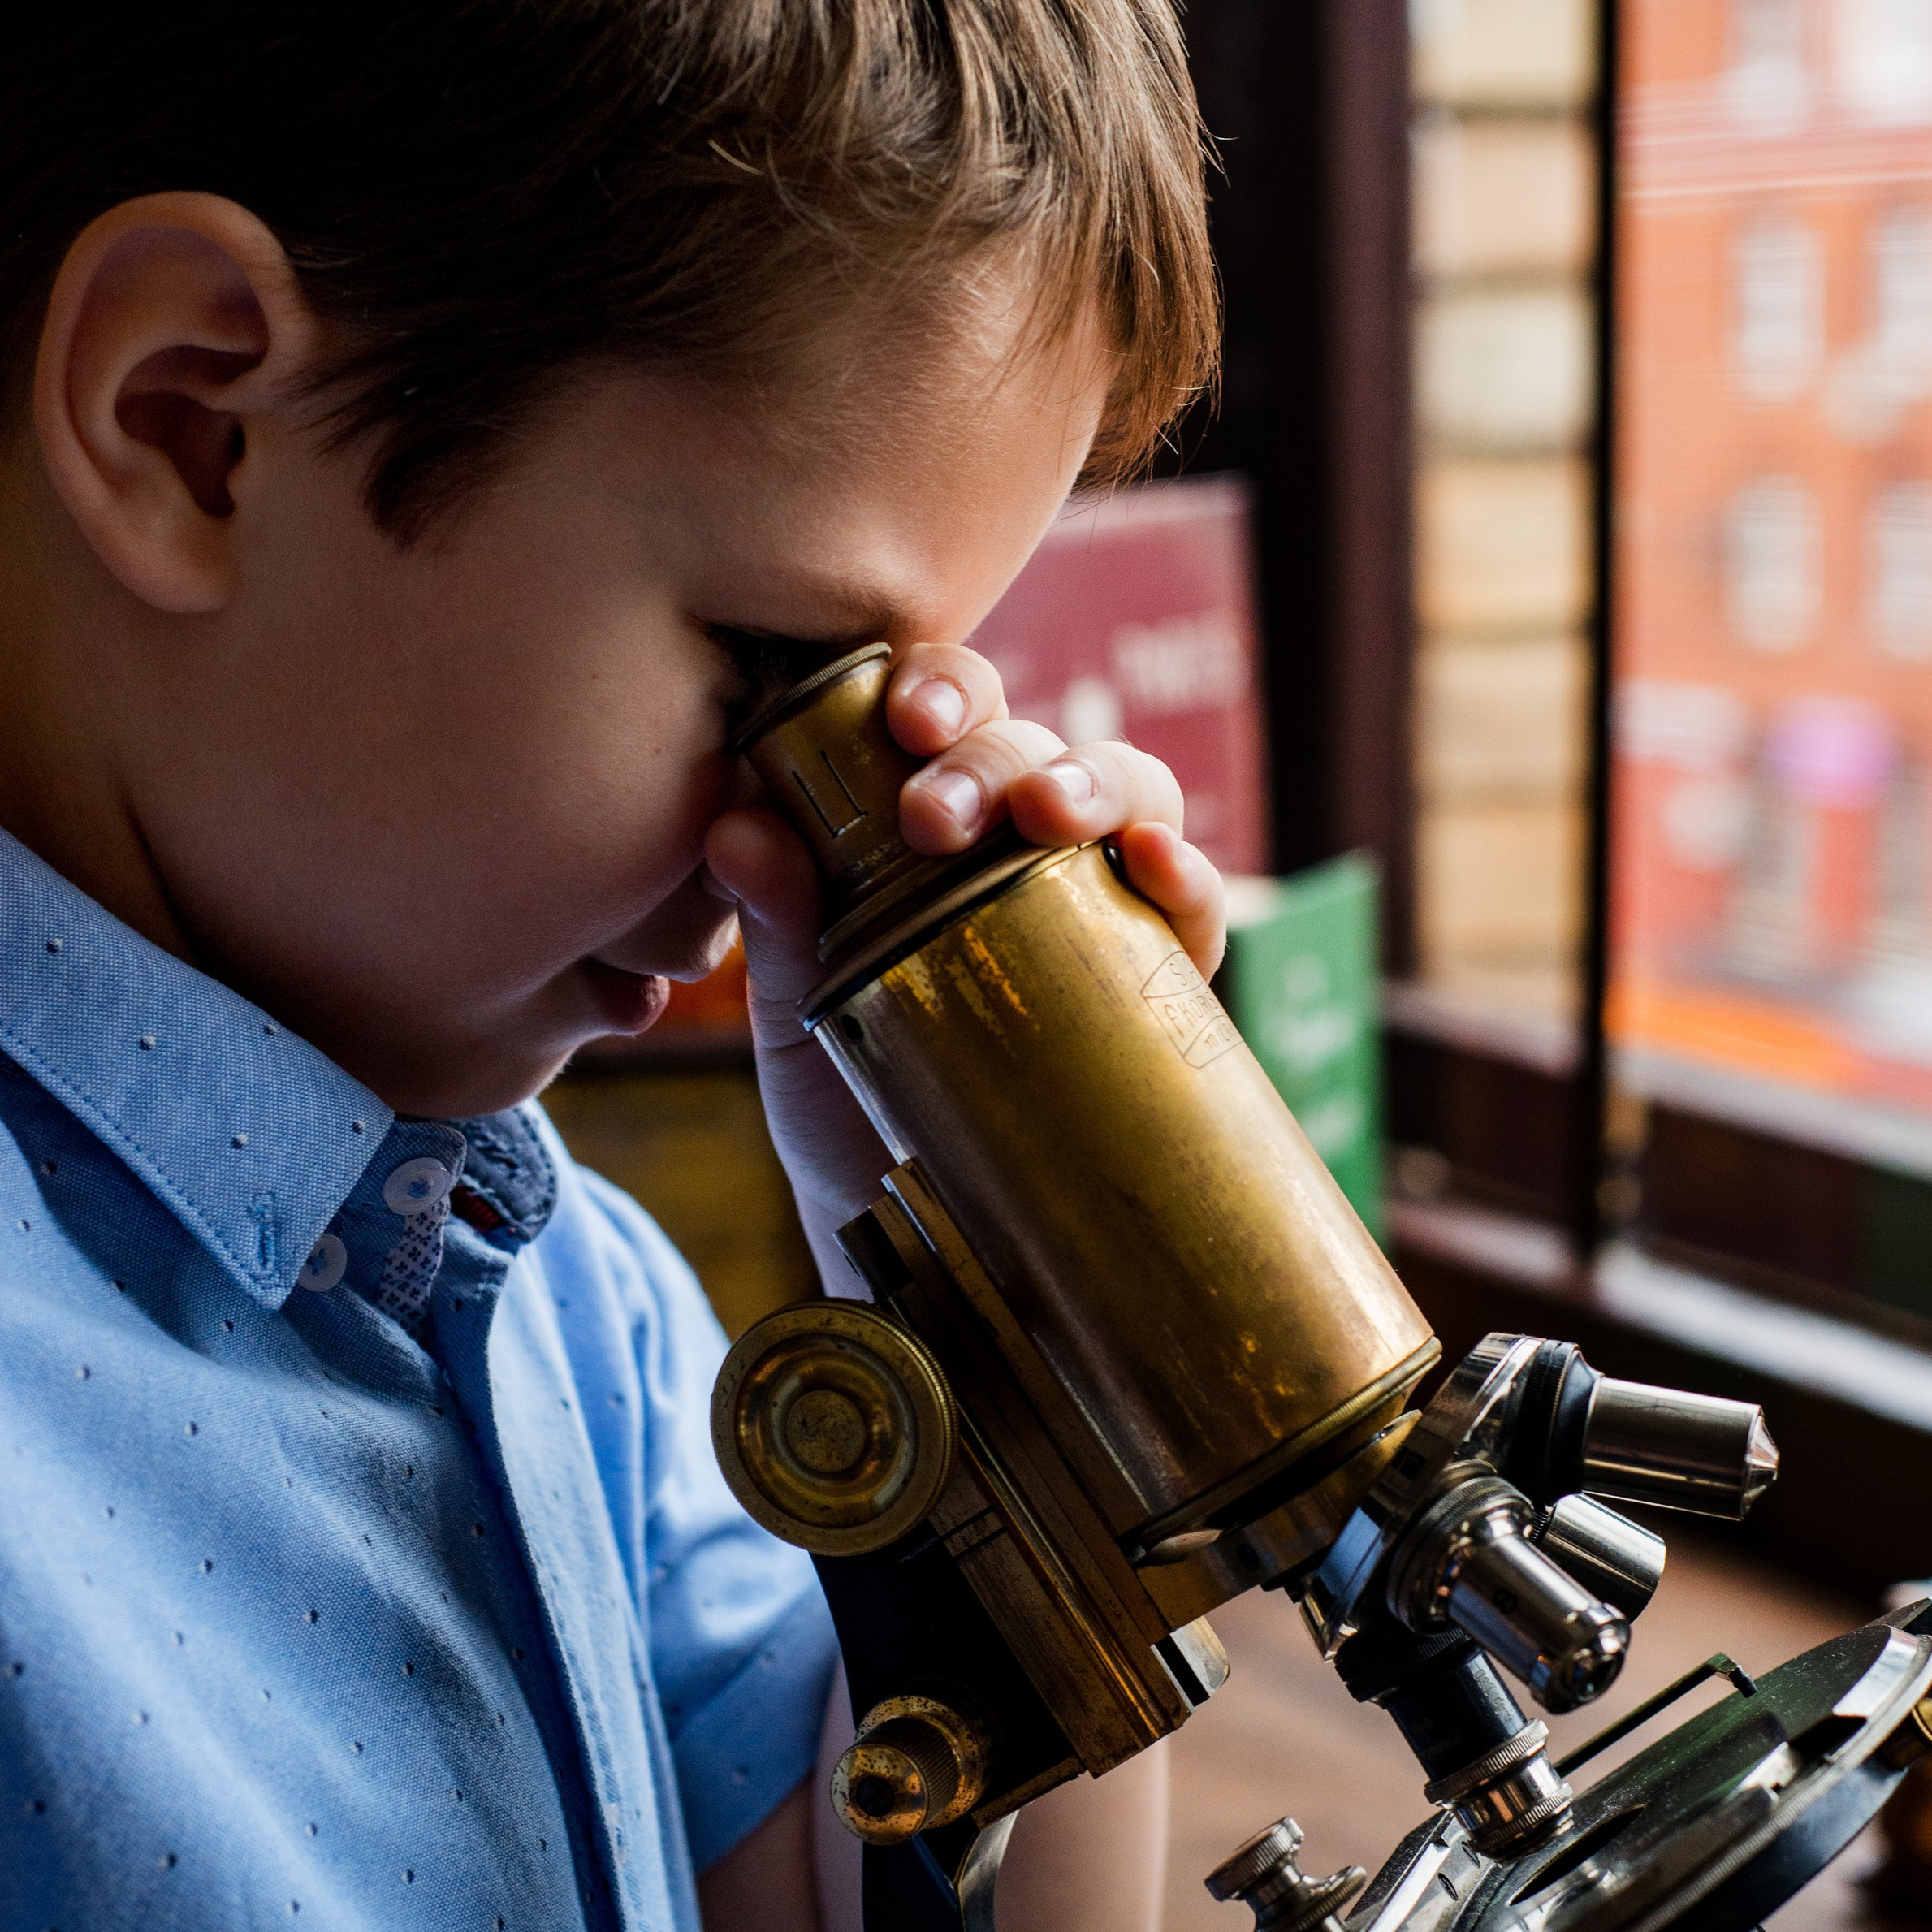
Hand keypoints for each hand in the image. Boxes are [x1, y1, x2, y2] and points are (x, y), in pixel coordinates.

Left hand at [702, 643, 1226, 1285]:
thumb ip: (781, 919)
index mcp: (925, 818)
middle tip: (933, 815)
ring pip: (1124, 788)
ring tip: (1046, 815)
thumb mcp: (801, 1008)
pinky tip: (1158, 859)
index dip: (934, 686)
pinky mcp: (1160, 977)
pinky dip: (1185, 869)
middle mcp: (1017, 840)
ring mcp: (1097, 900)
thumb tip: (739, 826)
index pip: (944, 712)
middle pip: (1028, 740)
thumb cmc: (847, 1098)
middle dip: (988, 756)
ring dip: (1089, 782)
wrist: (909, 1245)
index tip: (900, 721)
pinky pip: (1192, 902)